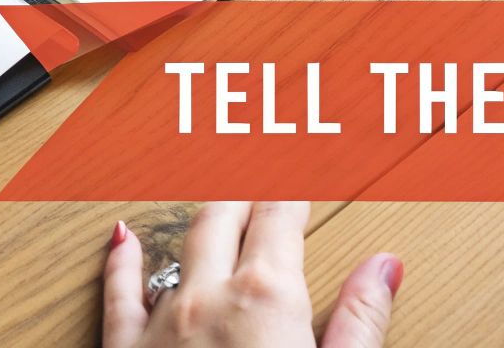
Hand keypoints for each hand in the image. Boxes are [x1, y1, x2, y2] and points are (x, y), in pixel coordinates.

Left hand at [103, 201, 401, 347]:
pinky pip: (119, 294)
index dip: (293, 193)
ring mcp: (161, 323)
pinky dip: (122, 261)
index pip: (281, 219)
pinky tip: (123, 240)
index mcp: (268, 297)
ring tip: (214, 200)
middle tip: (261, 179)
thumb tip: (384, 265)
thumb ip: (360, 320)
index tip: (303, 178)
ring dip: (198, 221)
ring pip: (178, 247)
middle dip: (246, 194)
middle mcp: (208, 296)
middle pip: (226, 219)